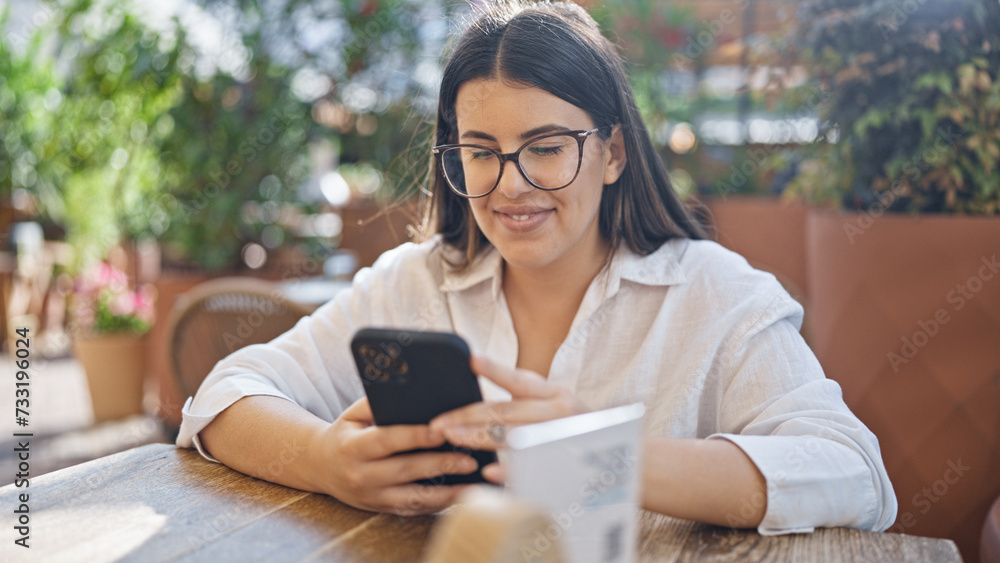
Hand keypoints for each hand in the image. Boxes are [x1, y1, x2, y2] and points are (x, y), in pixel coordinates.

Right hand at [314, 397, 477, 515]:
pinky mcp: (381, 509)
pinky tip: (459, 496)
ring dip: (445, 493)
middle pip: (406, 470)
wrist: (320, 467)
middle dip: (440, 464)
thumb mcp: (352, 414)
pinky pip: (413, 510)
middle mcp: (361, 475)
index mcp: (352, 447)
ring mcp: (371, 497)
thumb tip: (410, 393)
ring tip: (471, 484)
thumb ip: (377, 404)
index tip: (443, 430)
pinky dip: (438, 505)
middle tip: (469, 458)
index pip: (388, 440)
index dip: (416, 436)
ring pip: (413, 498)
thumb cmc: (345, 433)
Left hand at [429, 355, 588, 482]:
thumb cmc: (569, 425)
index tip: (471, 360)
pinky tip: (486, 470)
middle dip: (469, 417)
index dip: (495, 369)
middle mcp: (558, 413)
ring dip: (480, 438)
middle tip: (441, 423)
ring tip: (453, 438)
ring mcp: (559, 440)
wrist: (612, 453)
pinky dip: (507, 470)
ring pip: (513, 438)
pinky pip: (530, 469)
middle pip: (507, 412)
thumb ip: (521, 395)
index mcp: (553, 393)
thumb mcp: (552, 402)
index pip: (520, 380)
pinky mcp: (559, 466)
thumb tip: (477, 375)